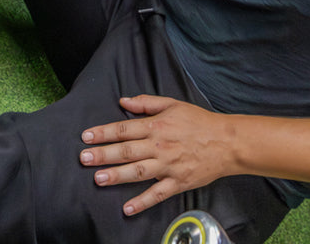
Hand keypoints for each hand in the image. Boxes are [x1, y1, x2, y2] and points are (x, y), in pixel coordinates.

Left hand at [80, 95, 228, 216]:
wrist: (226, 142)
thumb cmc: (198, 121)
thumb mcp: (172, 104)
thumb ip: (146, 103)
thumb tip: (124, 101)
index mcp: (156, 125)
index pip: (124, 129)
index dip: (103, 132)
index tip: (86, 136)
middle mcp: (159, 146)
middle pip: (126, 150)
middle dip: (103, 154)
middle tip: (83, 159)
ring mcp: (168, 166)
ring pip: (137, 172)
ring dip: (116, 176)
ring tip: (98, 179)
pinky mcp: (177, 183)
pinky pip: (157, 194)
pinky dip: (142, 202)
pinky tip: (127, 208)